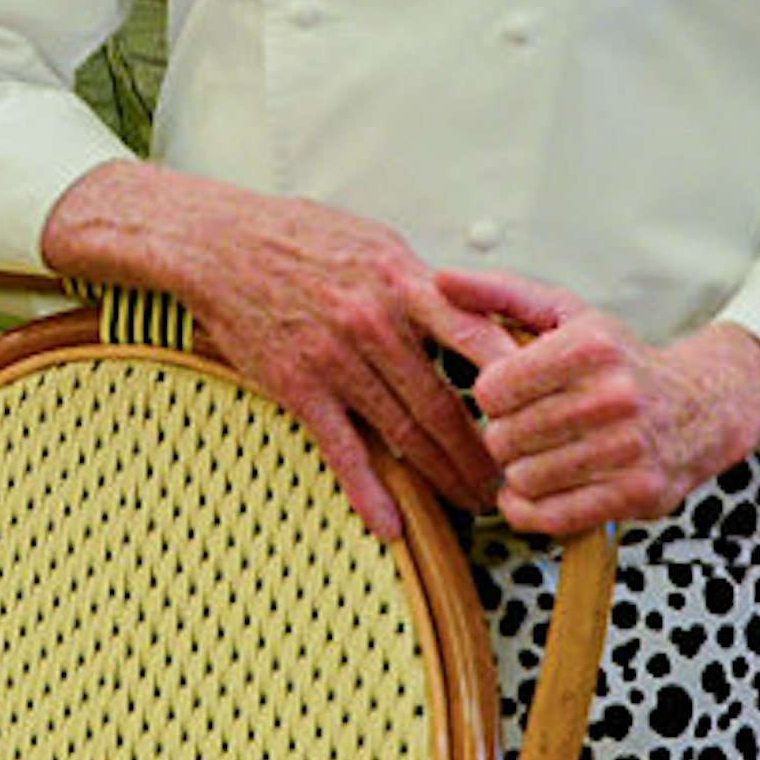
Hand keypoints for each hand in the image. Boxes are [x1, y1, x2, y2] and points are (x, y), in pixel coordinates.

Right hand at [43, 163, 512, 534]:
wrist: (216, 243)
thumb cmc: (297, 236)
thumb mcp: (373, 240)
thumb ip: (422, 281)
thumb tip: (472, 310)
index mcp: (403, 281)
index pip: (477, 338)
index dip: (516, 385)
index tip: (544, 417)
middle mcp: (375, 322)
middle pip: (446, 402)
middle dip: (485, 452)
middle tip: (515, 485)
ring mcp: (335, 359)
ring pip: (404, 431)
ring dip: (443, 477)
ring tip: (472, 505)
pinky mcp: (297, 386)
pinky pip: (342, 448)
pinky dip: (368, 491)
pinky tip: (390, 524)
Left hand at [439, 273, 759, 535]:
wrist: (701, 406)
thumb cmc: (617, 358)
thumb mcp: (564, 314)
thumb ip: (499, 294)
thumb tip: (439, 279)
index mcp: (591, 347)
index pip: (492, 389)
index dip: (492, 397)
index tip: (511, 395)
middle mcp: (614, 396)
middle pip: (503, 438)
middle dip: (503, 436)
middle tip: (524, 430)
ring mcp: (630, 449)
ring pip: (523, 479)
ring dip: (519, 473)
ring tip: (538, 455)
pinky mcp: (637, 494)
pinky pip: (550, 516)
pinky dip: (529, 510)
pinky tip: (535, 491)